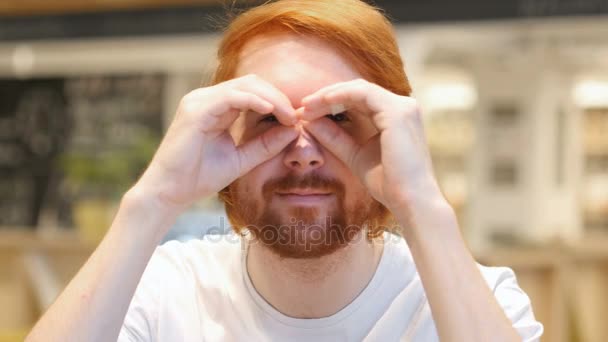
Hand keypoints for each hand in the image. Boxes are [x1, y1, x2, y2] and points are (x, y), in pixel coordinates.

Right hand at [134, 74, 298, 212]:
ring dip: (272, 98)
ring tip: (289, 116)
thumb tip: (295, 129)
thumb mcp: (242, 159)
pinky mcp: (195, 109)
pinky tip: (271, 111)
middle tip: (296, 116)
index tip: (296, 119)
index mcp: (215, 107)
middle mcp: (206, 99)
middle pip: (252, 82)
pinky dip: (254, 100)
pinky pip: (231, 96)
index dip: (278, 101)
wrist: (169, 193)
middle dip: (278, 97)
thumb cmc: (199, 178)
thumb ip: (266, 144)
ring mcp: (199, 101)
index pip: (253, 91)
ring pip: (244, 85)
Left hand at [299, 79, 445, 225]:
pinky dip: (339, 96)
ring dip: (329, 95)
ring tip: (307, 106)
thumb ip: (335, 137)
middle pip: (358, 90)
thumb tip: (308, 120)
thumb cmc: (388, 184)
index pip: (360, 99)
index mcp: (397, 116)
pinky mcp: (398, 112)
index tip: (307, 112)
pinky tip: (321, 104)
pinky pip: (362, 94)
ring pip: (358, 89)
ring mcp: (403, 107)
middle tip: (302, 105)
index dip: (332, 102)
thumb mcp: (354, 154)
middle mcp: (404, 107)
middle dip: (328, 96)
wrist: (409, 201)